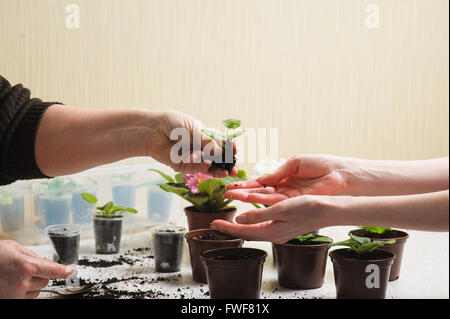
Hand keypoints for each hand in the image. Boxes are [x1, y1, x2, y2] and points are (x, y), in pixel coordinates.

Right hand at [0, 240, 74, 298]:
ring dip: (33, 283)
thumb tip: (45, 261)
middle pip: (46, 281)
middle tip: (29, 268)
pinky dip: (25, 291)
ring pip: (38, 290)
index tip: (71, 271)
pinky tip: (14, 283)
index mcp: (26, 266)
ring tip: (17, 275)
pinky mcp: (10, 300)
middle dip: (42, 274)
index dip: (63, 271)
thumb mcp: (14, 248)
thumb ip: (32, 255)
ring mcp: (15, 294)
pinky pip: (27, 297)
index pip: (52, 270)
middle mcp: (22, 282)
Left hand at [146, 110, 237, 177]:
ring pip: (207, 167)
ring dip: (216, 170)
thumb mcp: (196, 130)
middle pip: (217, 160)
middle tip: (234, 170)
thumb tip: (223, 154)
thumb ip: (209, 143)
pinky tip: (206, 165)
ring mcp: (192, 158)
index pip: (221, 146)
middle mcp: (200, 149)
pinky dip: (201, 167)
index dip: (229, 149)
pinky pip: (194, 169)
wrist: (154, 129)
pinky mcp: (182, 166)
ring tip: (224, 172)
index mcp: (205, 138)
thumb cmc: (174, 124)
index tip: (236, 150)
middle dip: (226, 166)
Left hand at [211, 195, 336, 242]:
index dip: (227, 227)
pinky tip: (251, 218)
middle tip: (216, 224)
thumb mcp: (281, 209)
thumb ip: (259, 215)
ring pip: (255, 230)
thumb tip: (240, 218)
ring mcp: (280, 232)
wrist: (328, 210)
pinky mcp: (285, 228)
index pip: (244, 230)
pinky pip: (263, 227)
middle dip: (231, 228)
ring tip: (229, 221)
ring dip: (240, 225)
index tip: (214, 223)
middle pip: (247, 233)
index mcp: (272, 232)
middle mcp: (275, 235)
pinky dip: (252, 223)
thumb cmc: (307, 208)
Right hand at [224, 154, 348, 204]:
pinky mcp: (295, 201)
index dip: (246, 184)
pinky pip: (275, 200)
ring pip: (263, 198)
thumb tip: (262, 179)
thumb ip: (278, 172)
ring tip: (232, 196)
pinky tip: (250, 198)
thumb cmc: (321, 165)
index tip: (233, 185)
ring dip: (247, 197)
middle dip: (242, 193)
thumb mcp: (295, 163)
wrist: (339, 173)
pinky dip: (261, 199)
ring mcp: (288, 196)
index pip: (261, 182)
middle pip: (259, 192)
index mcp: (283, 178)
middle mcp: (283, 189)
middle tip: (226, 193)